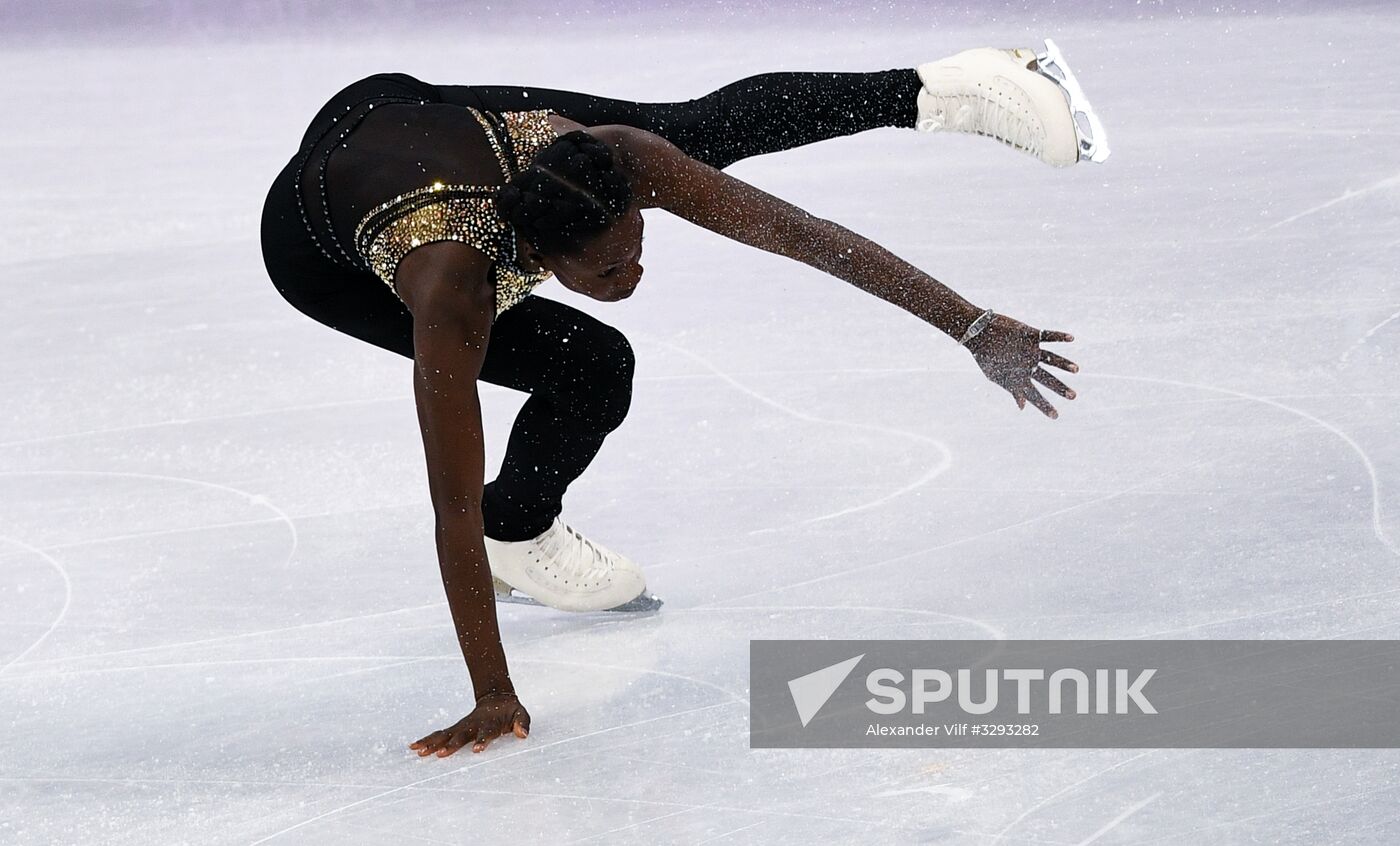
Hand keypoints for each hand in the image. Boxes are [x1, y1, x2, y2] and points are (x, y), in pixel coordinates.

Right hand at [409, 693, 530, 757]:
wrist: (497, 698)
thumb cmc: (511, 712)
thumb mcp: (521, 715)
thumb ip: (522, 723)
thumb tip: (523, 734)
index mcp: (490, 724)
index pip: (486, 733)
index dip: (482, 740)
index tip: (477, 749)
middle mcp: (472, 725)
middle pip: (461, 736)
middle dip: (452, 745)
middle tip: (441, 754)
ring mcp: (462, 726)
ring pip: (445, 735)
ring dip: (433, 743)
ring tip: (419, 752)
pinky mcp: (456, 729)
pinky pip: (440, 734)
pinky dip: (427, 740)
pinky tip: (415, 747)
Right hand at [964, 314, 1077, 417]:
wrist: (979, 333)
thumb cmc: (985, 357)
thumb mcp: (995, 376)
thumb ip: (1011, 389)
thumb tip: (1022, 407)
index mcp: (1019, 377)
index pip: (1034, 395)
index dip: (1044, 406)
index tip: (1055, 417)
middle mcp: (1028, 365)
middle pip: (1047, 379)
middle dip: (1059, 388)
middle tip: (1073, 396)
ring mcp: (1030, 350)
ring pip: (1051, 358)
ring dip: (1063, 364)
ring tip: (1076, 370)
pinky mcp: (1030, 335)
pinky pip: (1047, 336)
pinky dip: (1059, 337)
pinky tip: (1071, 339)